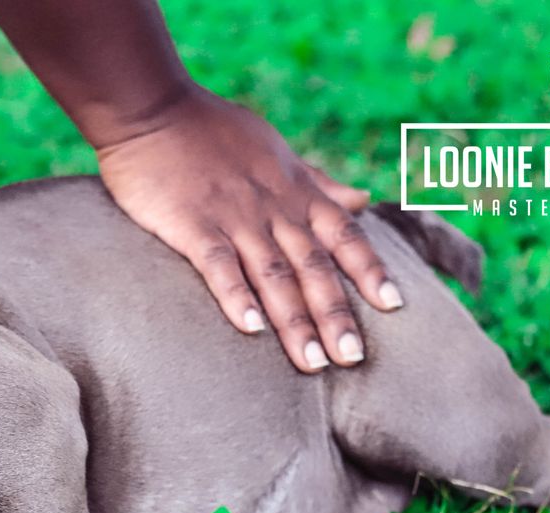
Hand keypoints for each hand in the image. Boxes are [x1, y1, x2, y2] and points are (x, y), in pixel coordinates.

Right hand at [95, 86, 401, 371]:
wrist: (155, 111)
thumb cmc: (214, 132)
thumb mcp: (278, 152)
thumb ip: (320, 184)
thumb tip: (364, 200)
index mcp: (296, 193)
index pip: (344, 235)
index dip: (370, 270)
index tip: (394, 306)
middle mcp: (274, 209)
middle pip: (313, 268)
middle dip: (335, 315)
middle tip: (353, 359)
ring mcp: (234, 218)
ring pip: (274, 275)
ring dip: (295, 321)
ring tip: (312, 363)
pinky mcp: (193, 225)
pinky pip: (219, 264)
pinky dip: (236, 296)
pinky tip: (251, 329)